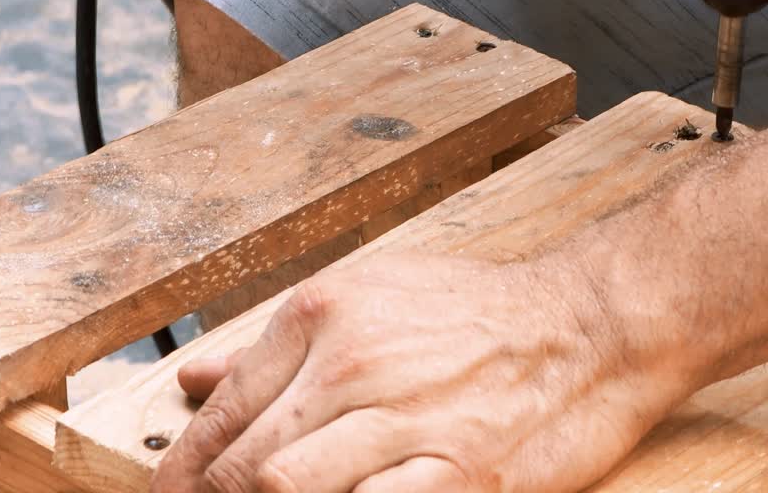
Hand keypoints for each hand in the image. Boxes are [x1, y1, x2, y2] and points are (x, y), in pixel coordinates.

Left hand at [150, 227, 693, 492]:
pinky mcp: (458, 475)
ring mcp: (406, 421)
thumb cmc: (479, 312)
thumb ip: (276, 343)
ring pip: (284, 489)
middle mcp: (355, 363)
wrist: (586, 326)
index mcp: (326, 314)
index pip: (224, 409)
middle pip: (243, 461)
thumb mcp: (372, 294)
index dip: (181, 467)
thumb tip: (196, 380)